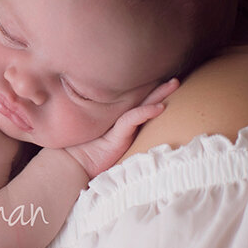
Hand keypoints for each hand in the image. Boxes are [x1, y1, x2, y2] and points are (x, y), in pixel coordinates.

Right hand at [65, 77, 179, 177]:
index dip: (152, 97)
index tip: (167, 86)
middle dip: (159, 90)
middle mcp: (118, 121)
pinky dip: (146, 112)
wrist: (71, 168)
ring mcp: (116, 126)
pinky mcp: (116, 134)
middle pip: (142, 101)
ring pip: (141, 105)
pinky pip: (132, 119)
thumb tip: (149, 151)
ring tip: (174, 84)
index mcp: (118, 125)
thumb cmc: (87, 162)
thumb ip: (123, 143)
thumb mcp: (110, 151)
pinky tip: (160, 107)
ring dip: (159, 95)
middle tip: (176, 80)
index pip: (139, 107)